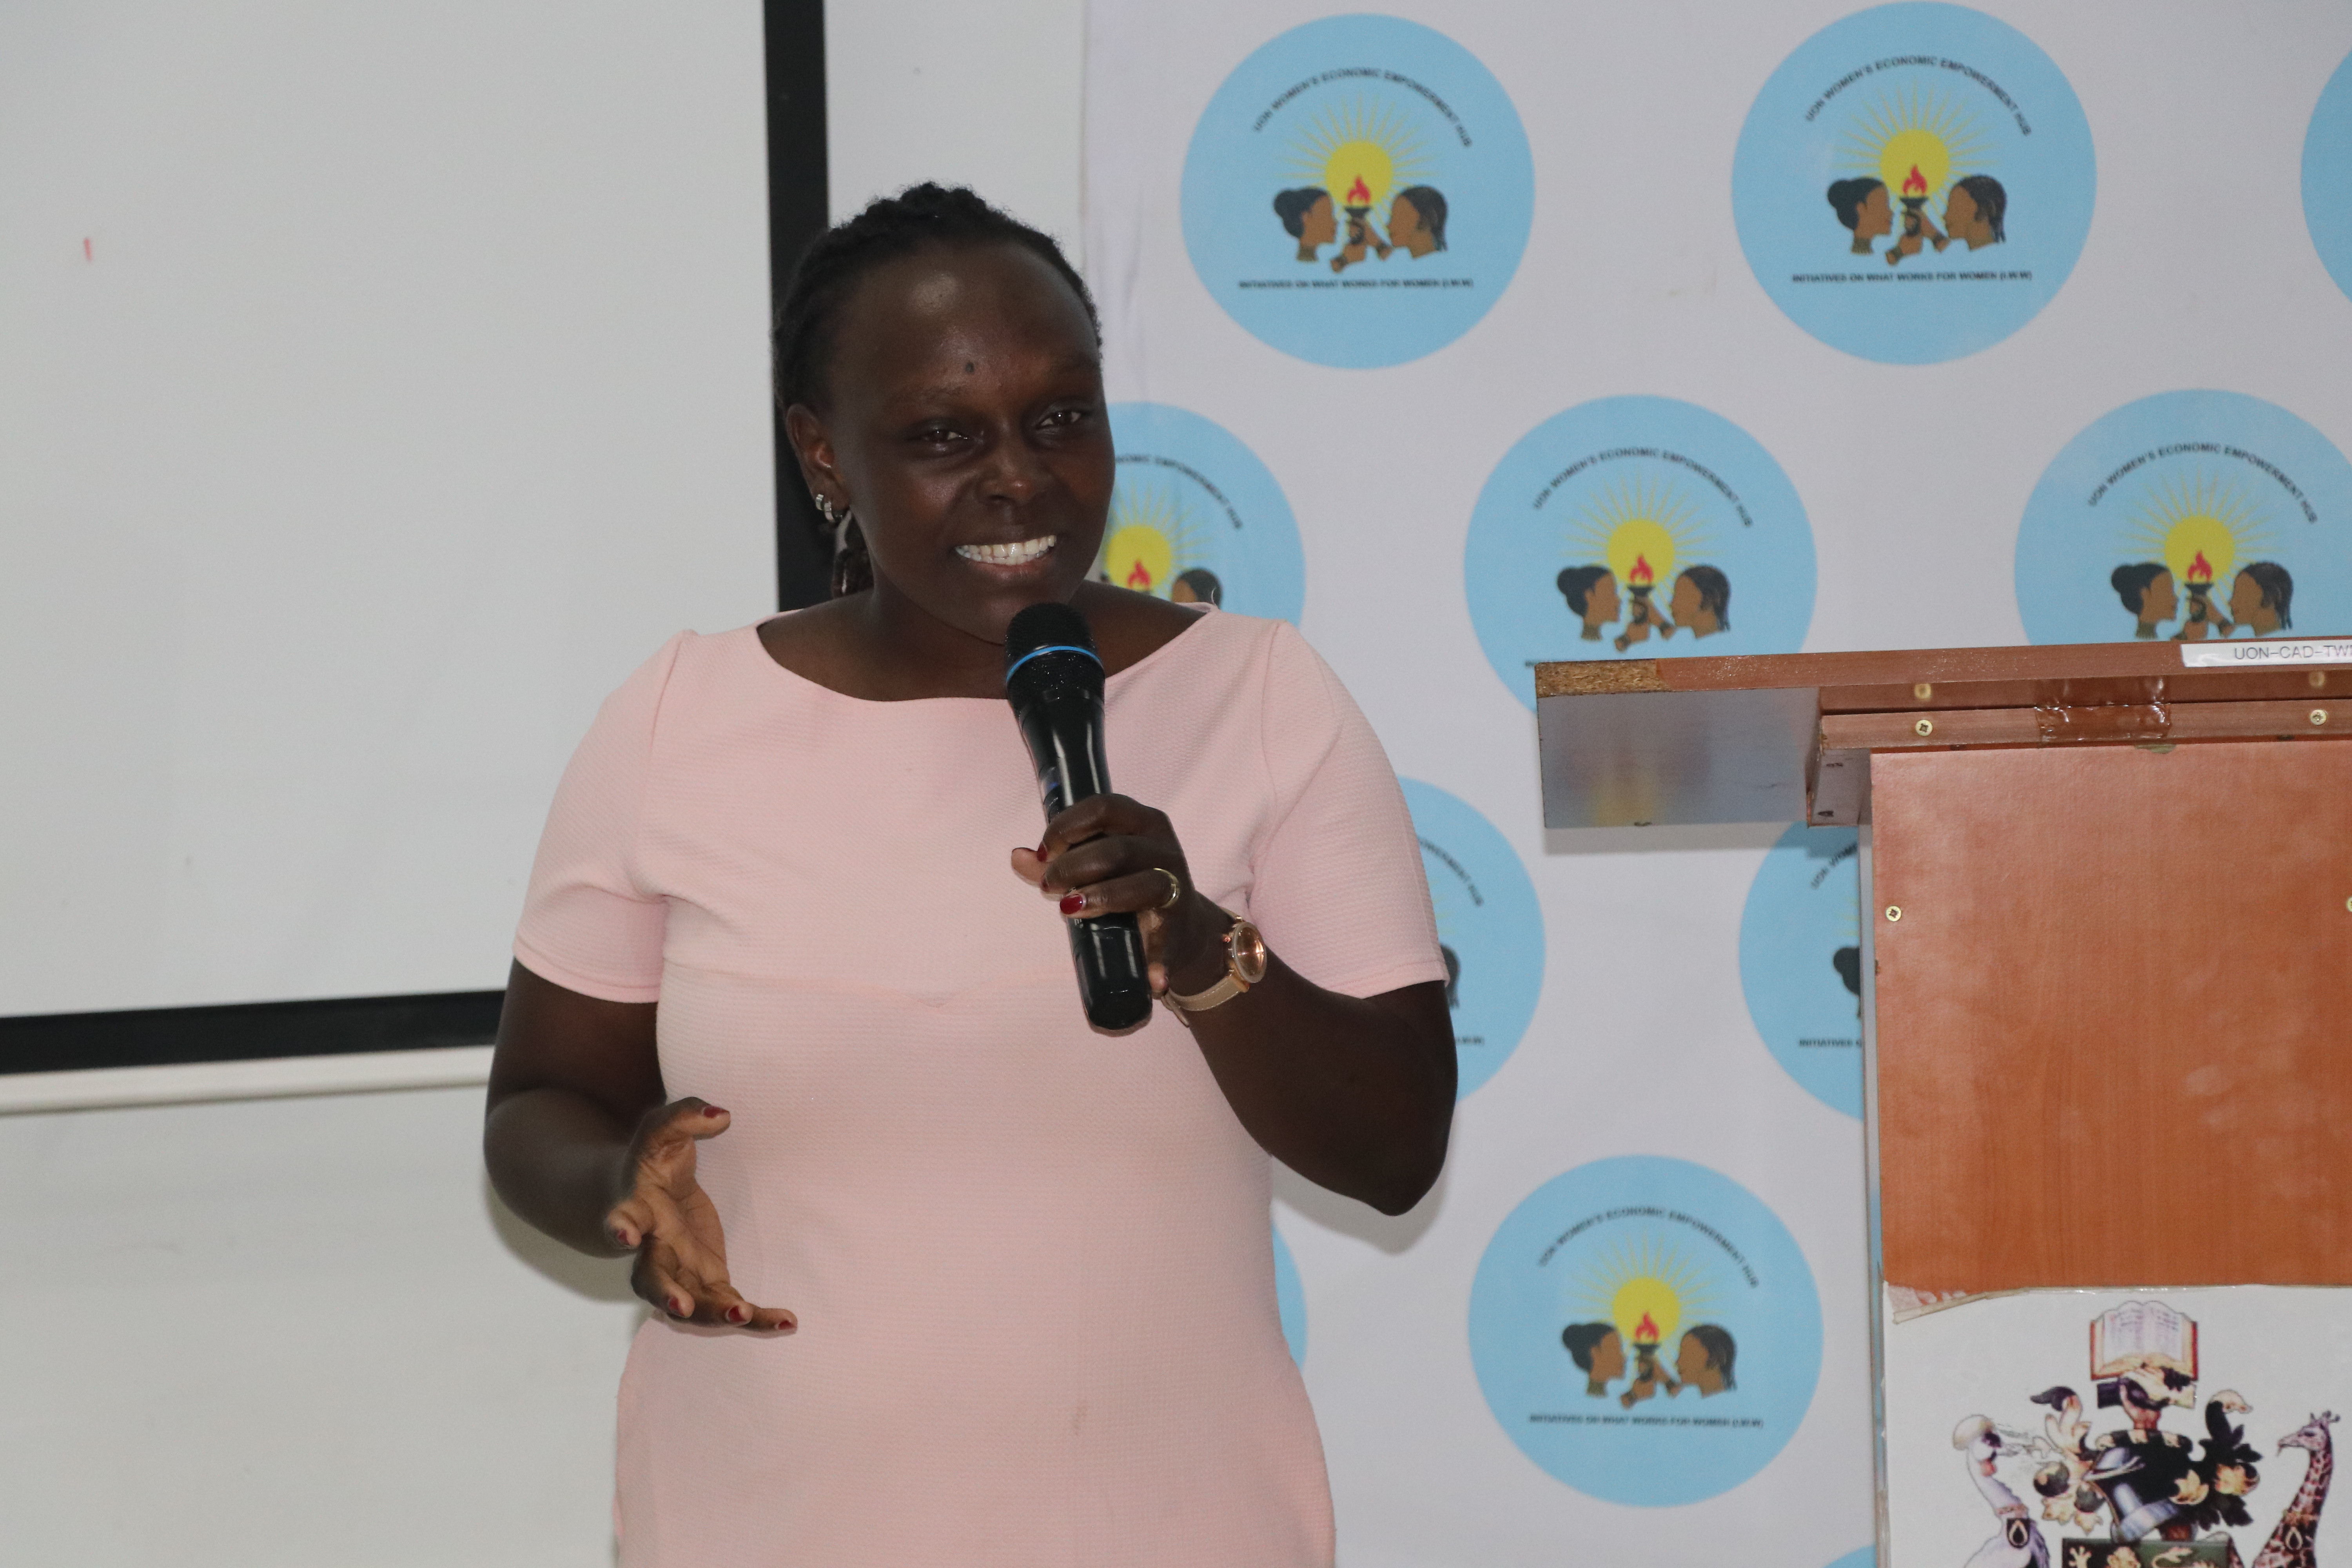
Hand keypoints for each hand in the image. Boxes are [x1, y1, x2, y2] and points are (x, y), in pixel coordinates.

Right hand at [603, 1098, 795, 1332]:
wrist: (645, 1198)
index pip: (625, 1219)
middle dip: (665, 1295)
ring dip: (713, 1315)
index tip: (623, 1233)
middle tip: (680, 1308)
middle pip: (651, 1280)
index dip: (621, 1227)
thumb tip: (721, 1114)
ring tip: (742, 1315)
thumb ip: (685, 1117)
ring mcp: (679, 1273)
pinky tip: (786, 1322)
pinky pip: (728, 1307)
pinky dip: (755, 1319)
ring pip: (690, 1305)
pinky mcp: (707, 1282)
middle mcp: (654, 1250)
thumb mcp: (664, 1132)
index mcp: (639, 1211)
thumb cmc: (654, 1162)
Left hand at [1009, 793, 1229, 995]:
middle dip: (1072, 867)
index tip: (1044, 852)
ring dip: (1100, 897)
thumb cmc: (1127, 887)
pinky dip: (1157, 961)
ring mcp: (1175, 886)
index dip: (1067, 827)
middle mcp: (1163, 849)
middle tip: (1048, 887)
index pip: (1103, 808)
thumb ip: (1056, 862)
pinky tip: (1150, 978)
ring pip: (1141, 885)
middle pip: (1116, 850)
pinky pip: (1166, 941)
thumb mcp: (1095, 867)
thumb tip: (1017, 856)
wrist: (1180, 930)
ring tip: (1068, 909)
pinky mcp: (1178, 926)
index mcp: (1142, 823)